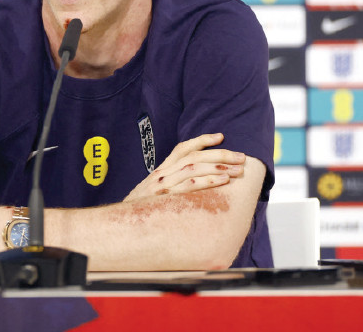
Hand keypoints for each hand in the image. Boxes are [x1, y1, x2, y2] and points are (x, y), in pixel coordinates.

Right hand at [123, 133, 244, 201]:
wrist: (120, 225)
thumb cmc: (141, 212)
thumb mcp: (154, 195)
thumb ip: (171, 187)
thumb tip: (195, 186)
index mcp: (161, 171)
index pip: (182, 148)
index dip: (201, 140)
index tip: (221, 137)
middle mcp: (162, 174)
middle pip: (193, 156)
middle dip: (219, 154)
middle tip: (241, 157)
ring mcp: (162, 185)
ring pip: (193, 167)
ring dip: (218, 166)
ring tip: (237, 170)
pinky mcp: (165, 198)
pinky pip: (188, 186)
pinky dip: (207, 180)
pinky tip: (222, 180)